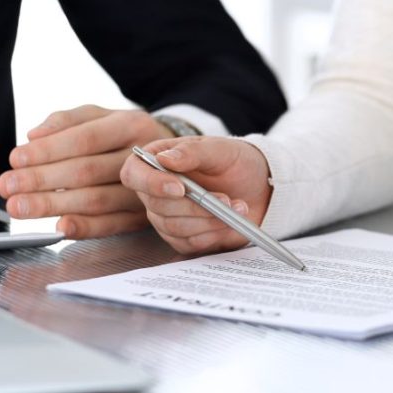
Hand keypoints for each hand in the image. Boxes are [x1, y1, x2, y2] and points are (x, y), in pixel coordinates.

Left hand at [0, 106, 173, 239]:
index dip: (49, 150)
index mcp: (130, 125)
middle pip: (87, 170)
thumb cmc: (126, 135)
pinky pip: (112, 224)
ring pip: (97, 199)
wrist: (174, 157)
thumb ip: (68, 120)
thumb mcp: (102, 116)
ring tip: (20, 207)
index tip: (15, 159)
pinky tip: (60, 227)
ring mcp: (146, 189)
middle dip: (42, 180)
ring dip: (54, 205)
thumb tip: (34, 135)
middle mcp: (141, 156)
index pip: (84, 138)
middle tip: (8, 186)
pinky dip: (85, 227)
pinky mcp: (143, 215)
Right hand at [119, 136, 272, 253]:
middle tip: (226, 199)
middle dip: (196, 206)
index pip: (134, 174)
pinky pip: (188, 243)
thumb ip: (193, 152)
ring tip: (237, 207)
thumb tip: (165, 159)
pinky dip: (212, 234)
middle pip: (157, 206)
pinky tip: (230, 222)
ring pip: (174, 227)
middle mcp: (155, 191)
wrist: (258, 186)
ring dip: (209, 220)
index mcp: (157, 161)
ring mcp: (166, 216)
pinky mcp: (182, 237)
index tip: (180, 188)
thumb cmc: (235, 162)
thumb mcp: (220, 149)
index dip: (151, 184)